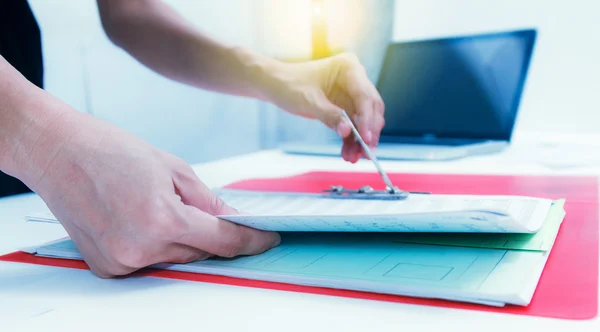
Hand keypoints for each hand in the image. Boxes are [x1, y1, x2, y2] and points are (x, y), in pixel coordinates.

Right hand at [26, 111, 279, 277]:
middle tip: (202, 209)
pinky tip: (140, 218)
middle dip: (210, 234)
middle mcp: (140, 248)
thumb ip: (208, 201)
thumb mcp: (173, 168)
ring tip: (157, 205)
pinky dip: (156, 245)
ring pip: (175, 258)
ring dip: (181, 240)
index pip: (223, 241)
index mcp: (161, 219)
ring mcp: (121, 261)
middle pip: (200, 252)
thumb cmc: (110, 151)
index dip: (251, 241)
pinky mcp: (107, 267)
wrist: (57, 152)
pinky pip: (150, 262)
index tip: (266, 239)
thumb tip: (233, 220)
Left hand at [264, 53, 384, 162]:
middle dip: (368, 132)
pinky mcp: (344, 106)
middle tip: (366, 153)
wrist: (274, 84)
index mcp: (348, 68)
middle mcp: (354, 79)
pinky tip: (348, 154)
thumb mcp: (308, 101)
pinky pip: (353, 125)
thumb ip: (330, 116)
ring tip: (353, 158)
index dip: (368, 119)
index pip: (365, 96)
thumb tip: (348, 131)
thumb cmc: (289, 85)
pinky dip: (351, 140)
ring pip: (364, 120)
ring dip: (360, 140)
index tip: (366, 139)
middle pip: (370, 109)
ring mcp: (350, 93)